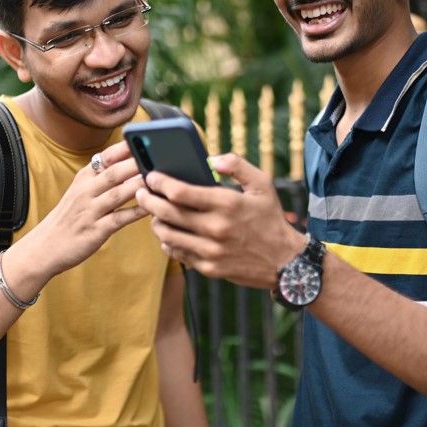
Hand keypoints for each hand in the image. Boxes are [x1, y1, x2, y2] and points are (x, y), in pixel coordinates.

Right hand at [18, 141, 148, 278]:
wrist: (45, 246)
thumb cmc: (69, 217)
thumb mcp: (79, 192)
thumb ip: (101, 178)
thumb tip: (130, 164)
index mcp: (83, 178)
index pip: (106, 157)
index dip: (125, 148)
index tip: (144, 139)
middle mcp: (85, 192)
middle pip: (113, 173)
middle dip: (136, 163)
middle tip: (158, 156)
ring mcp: (90, 211)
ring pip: (117, 194)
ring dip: (138, 185)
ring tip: (157, 178)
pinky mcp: (95, 231)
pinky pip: (119, 219)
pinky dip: (135, 212)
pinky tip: (151, 207)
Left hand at [136, 153, 306, 289]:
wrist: (286, 262)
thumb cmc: (270, 218)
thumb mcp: (262, 184)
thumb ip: (238, 165)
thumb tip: (212, 159)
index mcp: (227, 204)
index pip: (180, 192)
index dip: (159, 182)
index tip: (151, 176)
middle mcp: (216, 228)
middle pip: (166, 213)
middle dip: (148, 200)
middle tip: (141, 192)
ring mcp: (211, 251)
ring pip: (167, 235)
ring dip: (155, 222)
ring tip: (154, 213)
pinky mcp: (209, 268)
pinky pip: (178, 254)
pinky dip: (169, 242)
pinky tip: (170, 233)